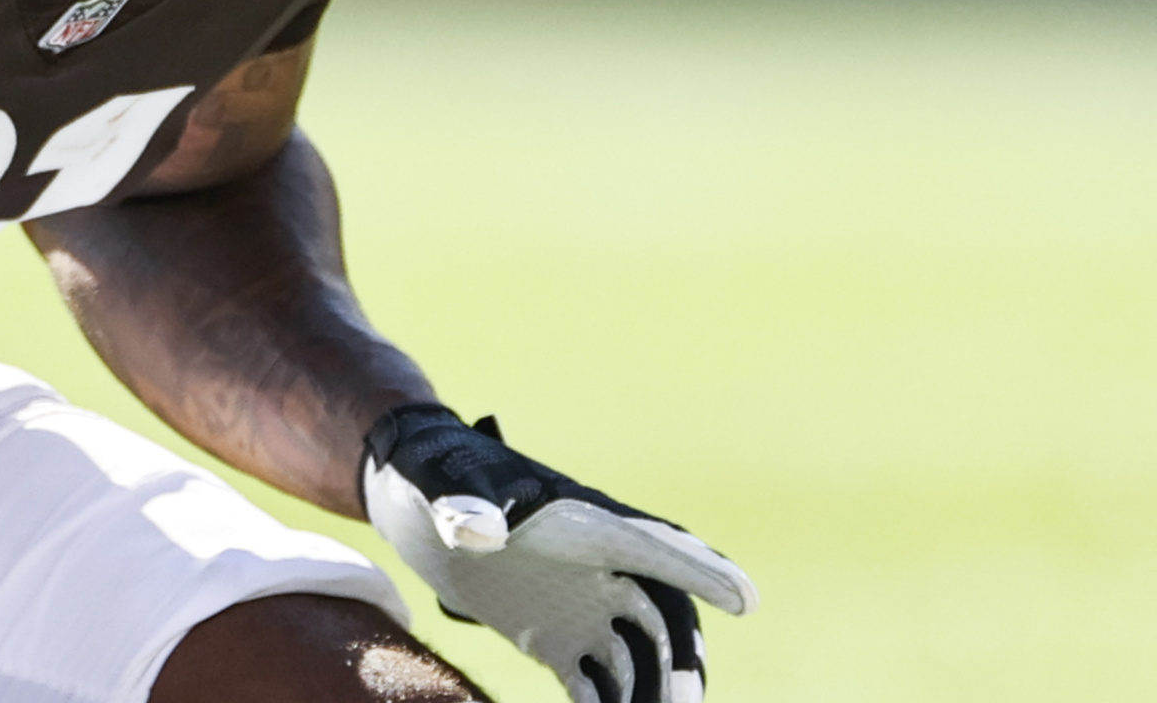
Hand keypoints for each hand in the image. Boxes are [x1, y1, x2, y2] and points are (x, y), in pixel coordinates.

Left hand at [359, 405, 753, 702]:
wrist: (411, 497)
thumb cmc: (433, 475)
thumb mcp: (442, 489)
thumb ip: (463, 509)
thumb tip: (478, 533)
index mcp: (585, 524)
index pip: (656, 549)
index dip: (704, 573)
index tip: (746, 600)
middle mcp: (597, 567)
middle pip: (660, 615)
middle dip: (680, 659)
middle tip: (682, 698)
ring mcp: (580, 606)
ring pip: (636, 655)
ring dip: (649, 692)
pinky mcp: (554, 637)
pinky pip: (594, 682)